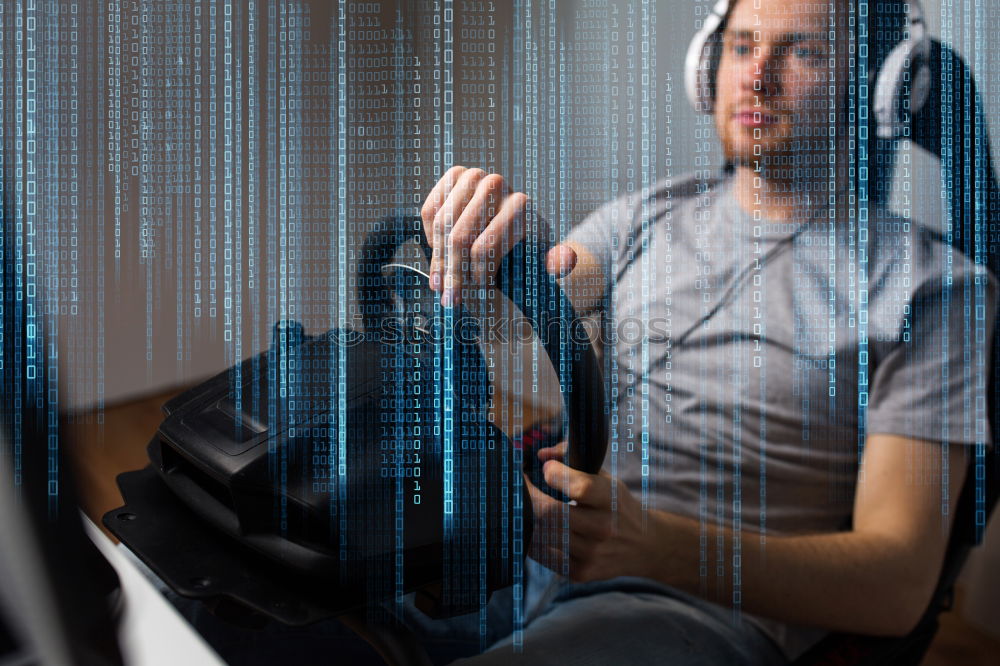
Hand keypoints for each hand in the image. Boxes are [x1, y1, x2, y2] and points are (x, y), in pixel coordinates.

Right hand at [420, 166, 577, 305]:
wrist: (517, 222)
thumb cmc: (528, 246)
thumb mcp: (545, 257)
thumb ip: (556, 262)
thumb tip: (566, 260)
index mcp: (520, 205)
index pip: (484, 248)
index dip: (478, 274)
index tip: (479, 291)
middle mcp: (496, 185)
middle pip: (459, 238)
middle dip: (453, 273)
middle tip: (450, 299)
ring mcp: (473, 177)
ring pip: (442, 226)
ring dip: (438, 260)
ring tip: (439, 285)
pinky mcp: (454, 176)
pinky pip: (430, 211)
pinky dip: (430, 236)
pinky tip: (439, 256)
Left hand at [525, 441, 652, 582]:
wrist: (644, 546)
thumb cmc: (618, 505)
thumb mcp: (606, 478)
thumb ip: (574, 460)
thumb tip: (542, 456)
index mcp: (611, 499)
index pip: (578, 487)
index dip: (553, 473)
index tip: (546, 469)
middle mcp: (603, 528)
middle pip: (550, 512)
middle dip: (527, 495)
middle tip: (520, 486)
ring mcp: (591, 554)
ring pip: (540, 534)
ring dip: (526, 517)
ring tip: (523, 505)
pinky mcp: (579, 572)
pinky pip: (542, 554)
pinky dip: (532, 538)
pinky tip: (533, 526)